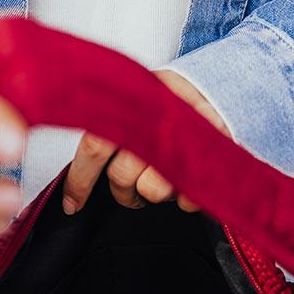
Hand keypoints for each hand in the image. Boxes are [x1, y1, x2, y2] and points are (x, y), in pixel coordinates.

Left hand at [61, 69, 230, 214]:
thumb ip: (108, 126)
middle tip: (129, 192)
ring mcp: (184, 141)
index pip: (95, 146)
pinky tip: (185, 179)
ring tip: (162, 179)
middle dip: (123, 193)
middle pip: (122, 176)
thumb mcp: (135, 100)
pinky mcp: (212, 158)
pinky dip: (184, 197)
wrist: (221, 89)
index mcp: (132, 104)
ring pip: (152, 190)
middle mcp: (156, 122)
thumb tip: (77, 167)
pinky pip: (186, 199)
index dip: (80, 180)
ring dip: (153, 194)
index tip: (72, 205)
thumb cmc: (170, 102)